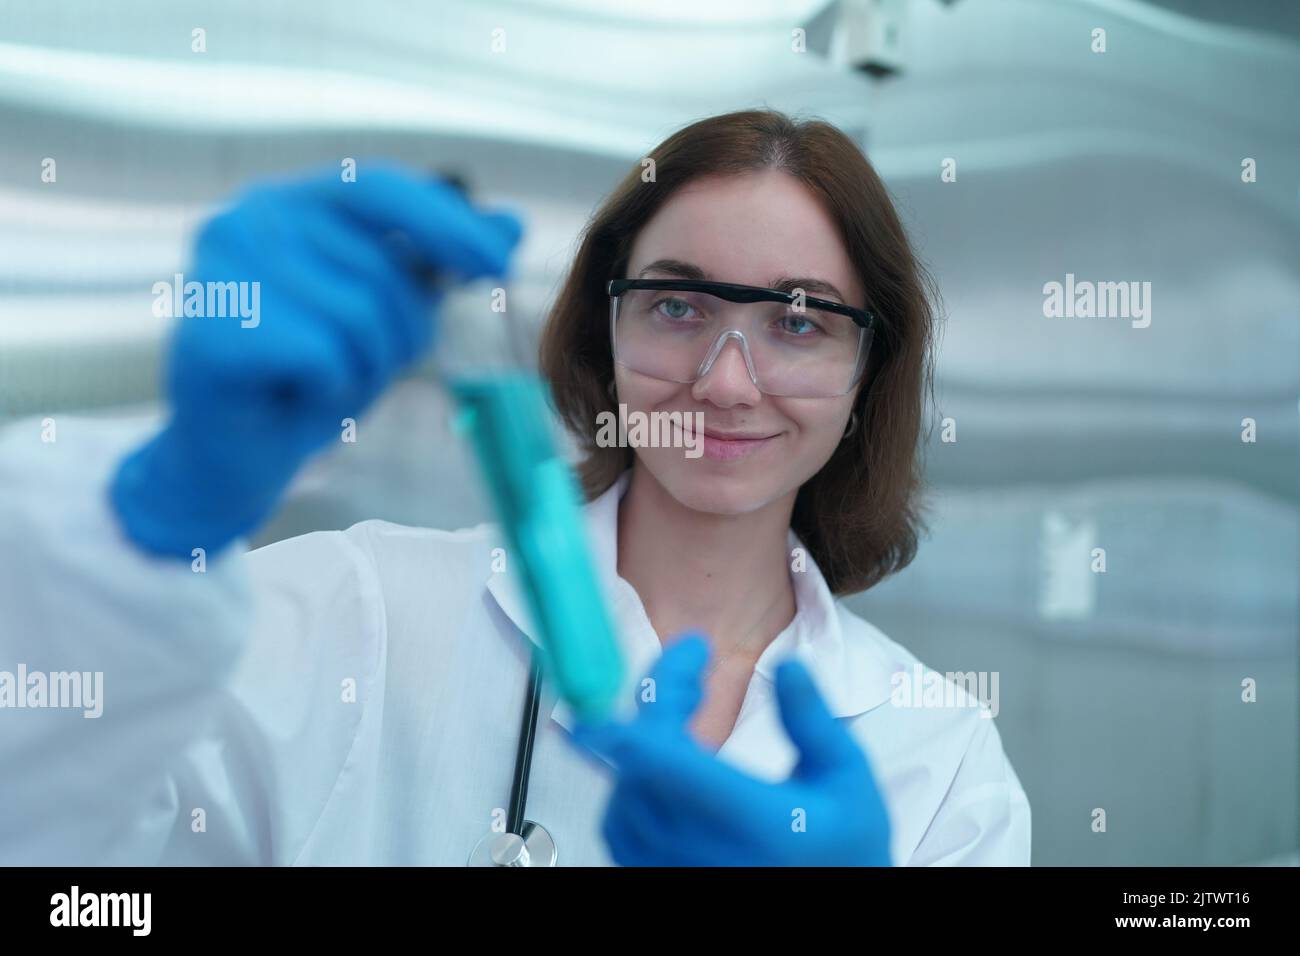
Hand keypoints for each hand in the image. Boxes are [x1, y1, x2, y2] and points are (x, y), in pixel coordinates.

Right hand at [110, 164, 521, 557]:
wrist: (237, 454)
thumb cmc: (312, 374)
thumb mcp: (390, 312)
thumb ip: (439, 263)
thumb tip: (511, 224)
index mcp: (288, 202)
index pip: (379, 187)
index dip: (447, 223)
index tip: (499, 264)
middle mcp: (248, 219)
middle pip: (380, 267)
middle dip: (400, 332)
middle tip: (362, 366)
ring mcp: (222, 271)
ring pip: (358, 316)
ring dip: (363, 367)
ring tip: (323, 381)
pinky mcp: (214, 330)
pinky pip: (323, 356)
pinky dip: (328, 389)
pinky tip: (295, 395)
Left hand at [571, 634, 892, 866]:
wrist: (830, 914)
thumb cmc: (843, 852)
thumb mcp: (846, 781)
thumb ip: (812, 722)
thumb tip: (789, 666)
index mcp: (744, 818)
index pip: (663, 756)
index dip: (658, 699)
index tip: (690, 654)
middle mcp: (694, 846)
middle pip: (641, 756)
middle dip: (663, 701)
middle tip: (693, 678)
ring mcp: (667, 867)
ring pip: (623, 785)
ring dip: (645, 739)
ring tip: (684, 715)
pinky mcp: (652, 878)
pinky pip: (619, 822)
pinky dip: (633, 780)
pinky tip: (667, 763)